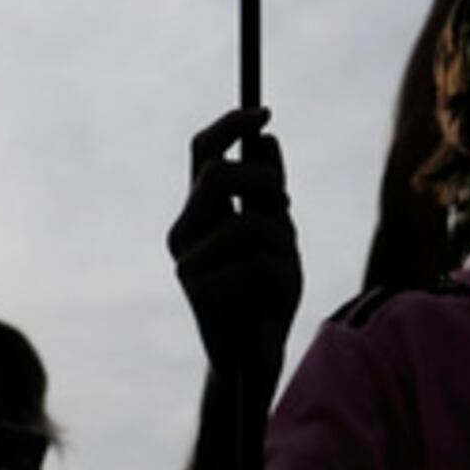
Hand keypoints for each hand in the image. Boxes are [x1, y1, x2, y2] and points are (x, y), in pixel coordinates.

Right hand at [169, 107, 300, 378]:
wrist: (255, 357)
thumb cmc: (267, 294)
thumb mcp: (280, 235)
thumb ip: (271, 193)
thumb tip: (267, 140)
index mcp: (199, 212)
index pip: (201, 152)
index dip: (230, 124)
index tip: (265, 111)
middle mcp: (184, 231)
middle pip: (219, 175)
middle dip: (265, 183)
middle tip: (286, 205)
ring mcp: (187, 262)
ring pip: (250, 223)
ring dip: (283, 243)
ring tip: (284, 270)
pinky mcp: (199, 293)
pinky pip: (259, 264)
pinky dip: (282, 275)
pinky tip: (275, 297)